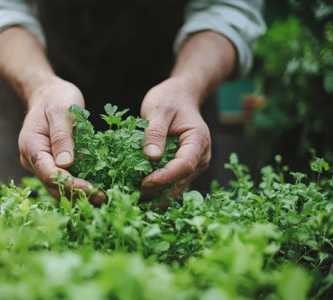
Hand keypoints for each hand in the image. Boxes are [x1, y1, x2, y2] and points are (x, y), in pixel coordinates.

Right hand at [18, 76, 105, 204]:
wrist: (48, 94)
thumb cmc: (55, 98)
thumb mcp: (61, 110)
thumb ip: (62, 136)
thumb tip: (65, 164)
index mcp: (32, 147)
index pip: (50, 174)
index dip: (71, 185)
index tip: (93, 189)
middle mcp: (34, 160)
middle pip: (54, 185)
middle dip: (78, 194)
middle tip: (104, 199)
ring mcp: (42, 164)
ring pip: (59, 186)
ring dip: (80, 194)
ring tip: (104, 198)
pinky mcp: (53, 164)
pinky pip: (65, 178)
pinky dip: (81, 185)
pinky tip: (99, 188)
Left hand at [140, 77, 210, 201]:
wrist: (180, 96)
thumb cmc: (170, 99)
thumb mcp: (159, 109)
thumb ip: (155, 132)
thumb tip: (151, 157)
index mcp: (198, 139)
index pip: (184, 165)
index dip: (164, 177)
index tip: (144, 182)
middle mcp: (201, 156)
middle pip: (180, 180)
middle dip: (157, 190)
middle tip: (132, 194)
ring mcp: (195, 164)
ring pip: (177, 186)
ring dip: (157, 194)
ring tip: (134, 197)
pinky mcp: (185, 169)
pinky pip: (173, 183)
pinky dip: (158, 190)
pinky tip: (139, 193)